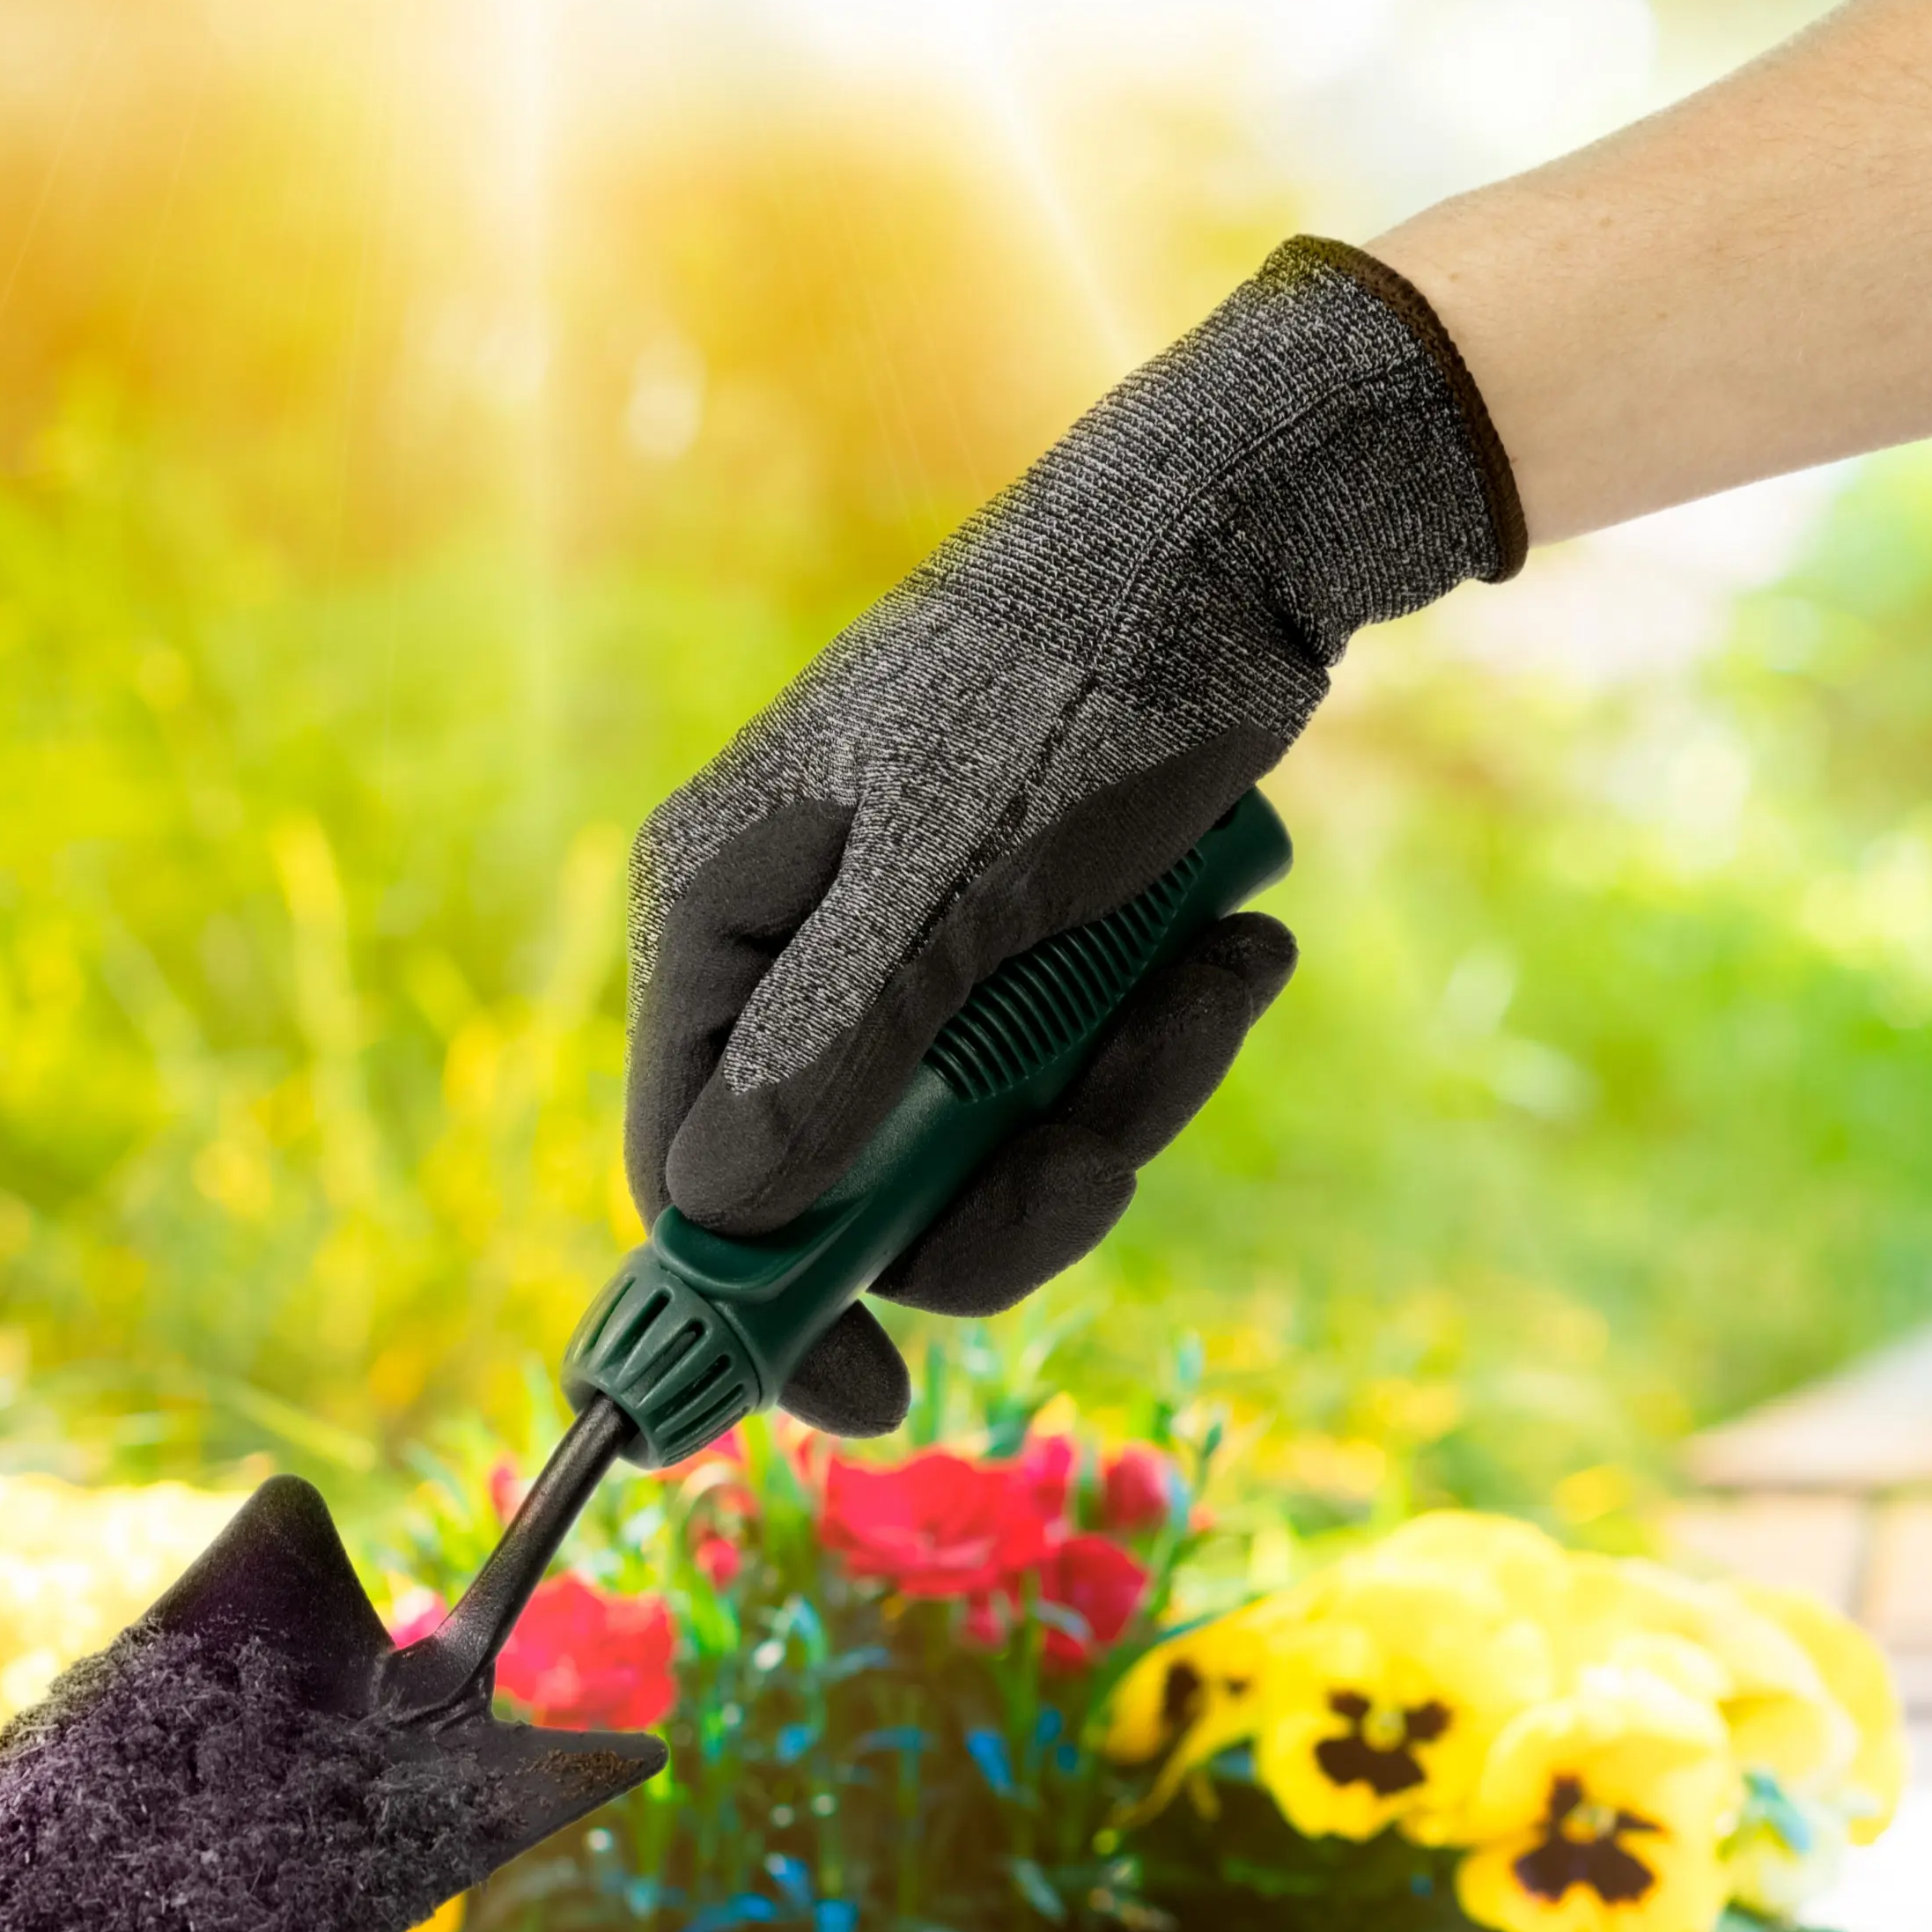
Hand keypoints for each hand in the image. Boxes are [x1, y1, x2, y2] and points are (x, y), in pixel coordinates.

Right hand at [626, 237, 1519, 1431]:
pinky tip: (1231, 949)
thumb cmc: (1084, 682)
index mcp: (723, 913)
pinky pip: (1059, 1073)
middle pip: (853, 1185)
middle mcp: (792, 944)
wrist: (1243, 539)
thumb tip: (718, 1209)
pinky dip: (1153, 1037)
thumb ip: (842, 1046)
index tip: (875, 1392)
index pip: (688, 1169)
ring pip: (977, 1143)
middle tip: (1115, 1137)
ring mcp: (904, 949)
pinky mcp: (1012, 946)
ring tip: (1215, 980)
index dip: (762, 1302)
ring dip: (1111, 1101)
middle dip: (1005, 1184)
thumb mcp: (965, 877)